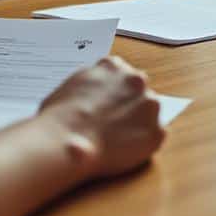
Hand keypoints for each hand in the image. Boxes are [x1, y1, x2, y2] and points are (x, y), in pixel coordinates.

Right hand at [40, 56, 164, 179]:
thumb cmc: (58, 118)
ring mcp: (150, 104)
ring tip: (114, 139)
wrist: (64, 140)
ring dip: (137, 123)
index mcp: (113, 66)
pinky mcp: (157, 131)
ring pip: (148, 113)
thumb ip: (90, 83)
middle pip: (138, 92)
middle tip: (111, 123)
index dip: (113, 93)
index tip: (106, 105)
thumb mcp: (70, 86)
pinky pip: (154, 137)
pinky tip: (122, 150)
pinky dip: (142, 144)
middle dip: (128, 106)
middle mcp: (136, 80)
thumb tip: (92, 93)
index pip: (121, 75)